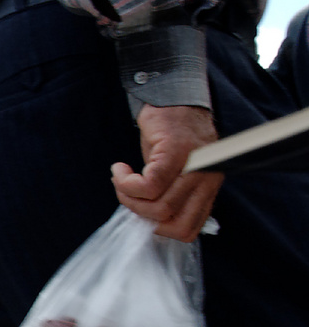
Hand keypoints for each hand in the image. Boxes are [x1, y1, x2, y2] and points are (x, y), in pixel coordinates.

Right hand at [111, 104, 223, 240]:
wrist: (171, 97)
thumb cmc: (169, 135)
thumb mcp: (176, 171)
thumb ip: (172, 195)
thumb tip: (150, 220)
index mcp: (208, 188)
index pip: (189, 229)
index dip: (160, 228)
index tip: (143, 211)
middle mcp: (206, 179)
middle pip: (172, 222)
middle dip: (141, 215)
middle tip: (128, 196)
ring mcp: (194, 166)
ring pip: (159, 206)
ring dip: (129, 198)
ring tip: (121, 180)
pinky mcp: (174, 152)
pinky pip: (149, 184)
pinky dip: (126, 183)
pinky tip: (119, 169)